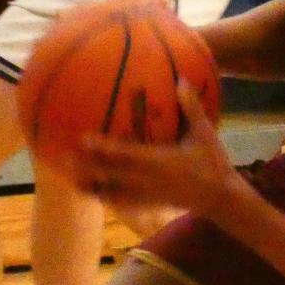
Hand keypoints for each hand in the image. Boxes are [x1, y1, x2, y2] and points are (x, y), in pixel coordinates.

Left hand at [72, 81, 236, 213]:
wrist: (221, 198)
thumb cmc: (213, 162)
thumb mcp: (204, 132)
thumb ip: (191, 107)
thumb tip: (181, 80)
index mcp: (158, 162)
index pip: (123, 156)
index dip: (102, 149)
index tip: (82, 139)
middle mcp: (147, 181)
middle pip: (109, 178)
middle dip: (86, 170)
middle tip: (63, 159)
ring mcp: (146, 195)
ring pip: (111, 194)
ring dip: (91, 187)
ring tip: (70, 180)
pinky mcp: (149, 204)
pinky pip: (122, 202)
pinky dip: (106, 197)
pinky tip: (96, 193)